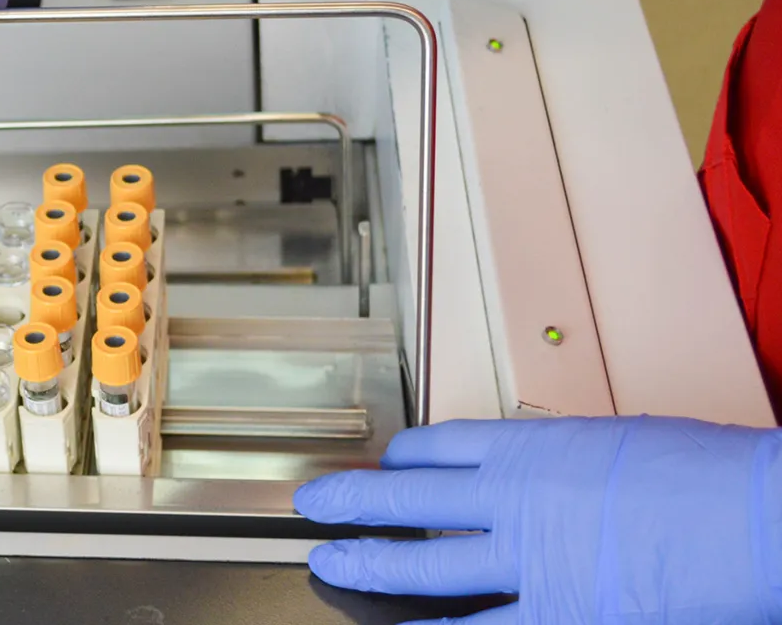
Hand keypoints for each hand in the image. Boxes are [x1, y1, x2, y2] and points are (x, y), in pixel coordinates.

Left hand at [294, 416, 781, 622]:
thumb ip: (565, 468)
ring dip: (369, 561)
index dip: (401, 455)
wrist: (754, 518)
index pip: (440, 444)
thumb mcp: (618, 446)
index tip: (384, 461)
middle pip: (406, 496)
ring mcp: (529, 562)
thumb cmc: (708, 475)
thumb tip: (547, 485)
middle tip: (313, 503)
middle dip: (351, 500)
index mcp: (532, 446)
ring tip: (330, 559)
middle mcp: (514, 499)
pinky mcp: (558, 615)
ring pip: (424, 560)